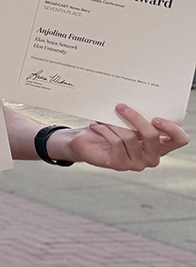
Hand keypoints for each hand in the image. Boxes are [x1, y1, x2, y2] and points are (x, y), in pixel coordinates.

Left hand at [63, 104, 188, 170]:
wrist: (86, 143)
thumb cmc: (111, 130)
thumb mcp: (129, 123)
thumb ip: (140, 118)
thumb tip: (141, 101)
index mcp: (160, 146)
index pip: (179, 140)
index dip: (172, 129)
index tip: (156, 117)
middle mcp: (152, 157)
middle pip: (152, 135)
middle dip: (136, 118)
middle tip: (121, 106)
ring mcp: (137, 163)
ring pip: (129, 137)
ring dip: (113, 124)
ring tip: (102, 119)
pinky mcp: (119, 165)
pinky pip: (115, 142)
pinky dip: (104, 130)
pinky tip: (96, 126)